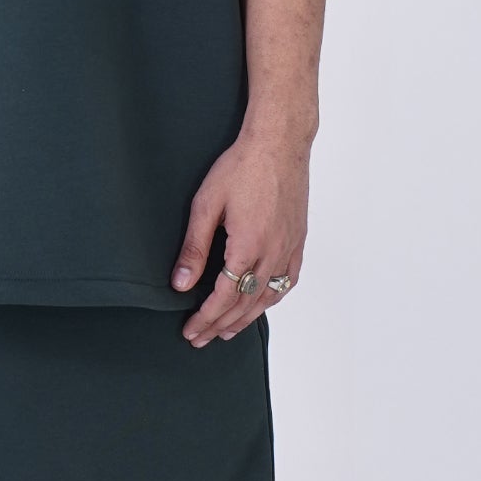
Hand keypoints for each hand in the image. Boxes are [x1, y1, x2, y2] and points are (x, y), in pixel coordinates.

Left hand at [172, 125, 311, 346]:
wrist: (279, 142)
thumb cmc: (241, 167)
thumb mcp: (206, 205)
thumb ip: (195, 248)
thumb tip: (182, 284)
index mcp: (248, 247)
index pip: (224, 298)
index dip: (205, 318)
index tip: (191, 331)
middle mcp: (273, 253)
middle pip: (245, 304)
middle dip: (220, 325)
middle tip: (200, 338)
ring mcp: (289, 248)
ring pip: (268, 297)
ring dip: (246, 319)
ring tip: (227, 331)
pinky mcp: (298, 239)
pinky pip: (288, 281)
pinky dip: (272, 299)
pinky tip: (262, 304)